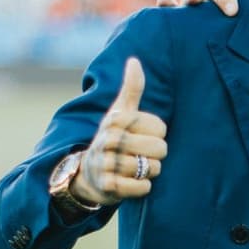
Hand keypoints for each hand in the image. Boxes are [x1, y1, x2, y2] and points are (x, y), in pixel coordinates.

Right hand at [74, 58, 167, 206]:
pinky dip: (143, 187)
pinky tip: (132, 182)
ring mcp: (108, 163)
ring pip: (152, 169)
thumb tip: (134, 60)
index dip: (157, 134)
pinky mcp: (110, 186)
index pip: (160, 127)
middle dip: (156, 155)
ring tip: (135, 168)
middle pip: (160, 148)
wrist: (89, 173)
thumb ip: (131, 89)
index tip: (142, 135)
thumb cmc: (112, 138)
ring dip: (150, 172)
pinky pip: (144, 188)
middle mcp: (110, 140)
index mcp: (116, 120)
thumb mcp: (119, 113)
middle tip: (142, 155)